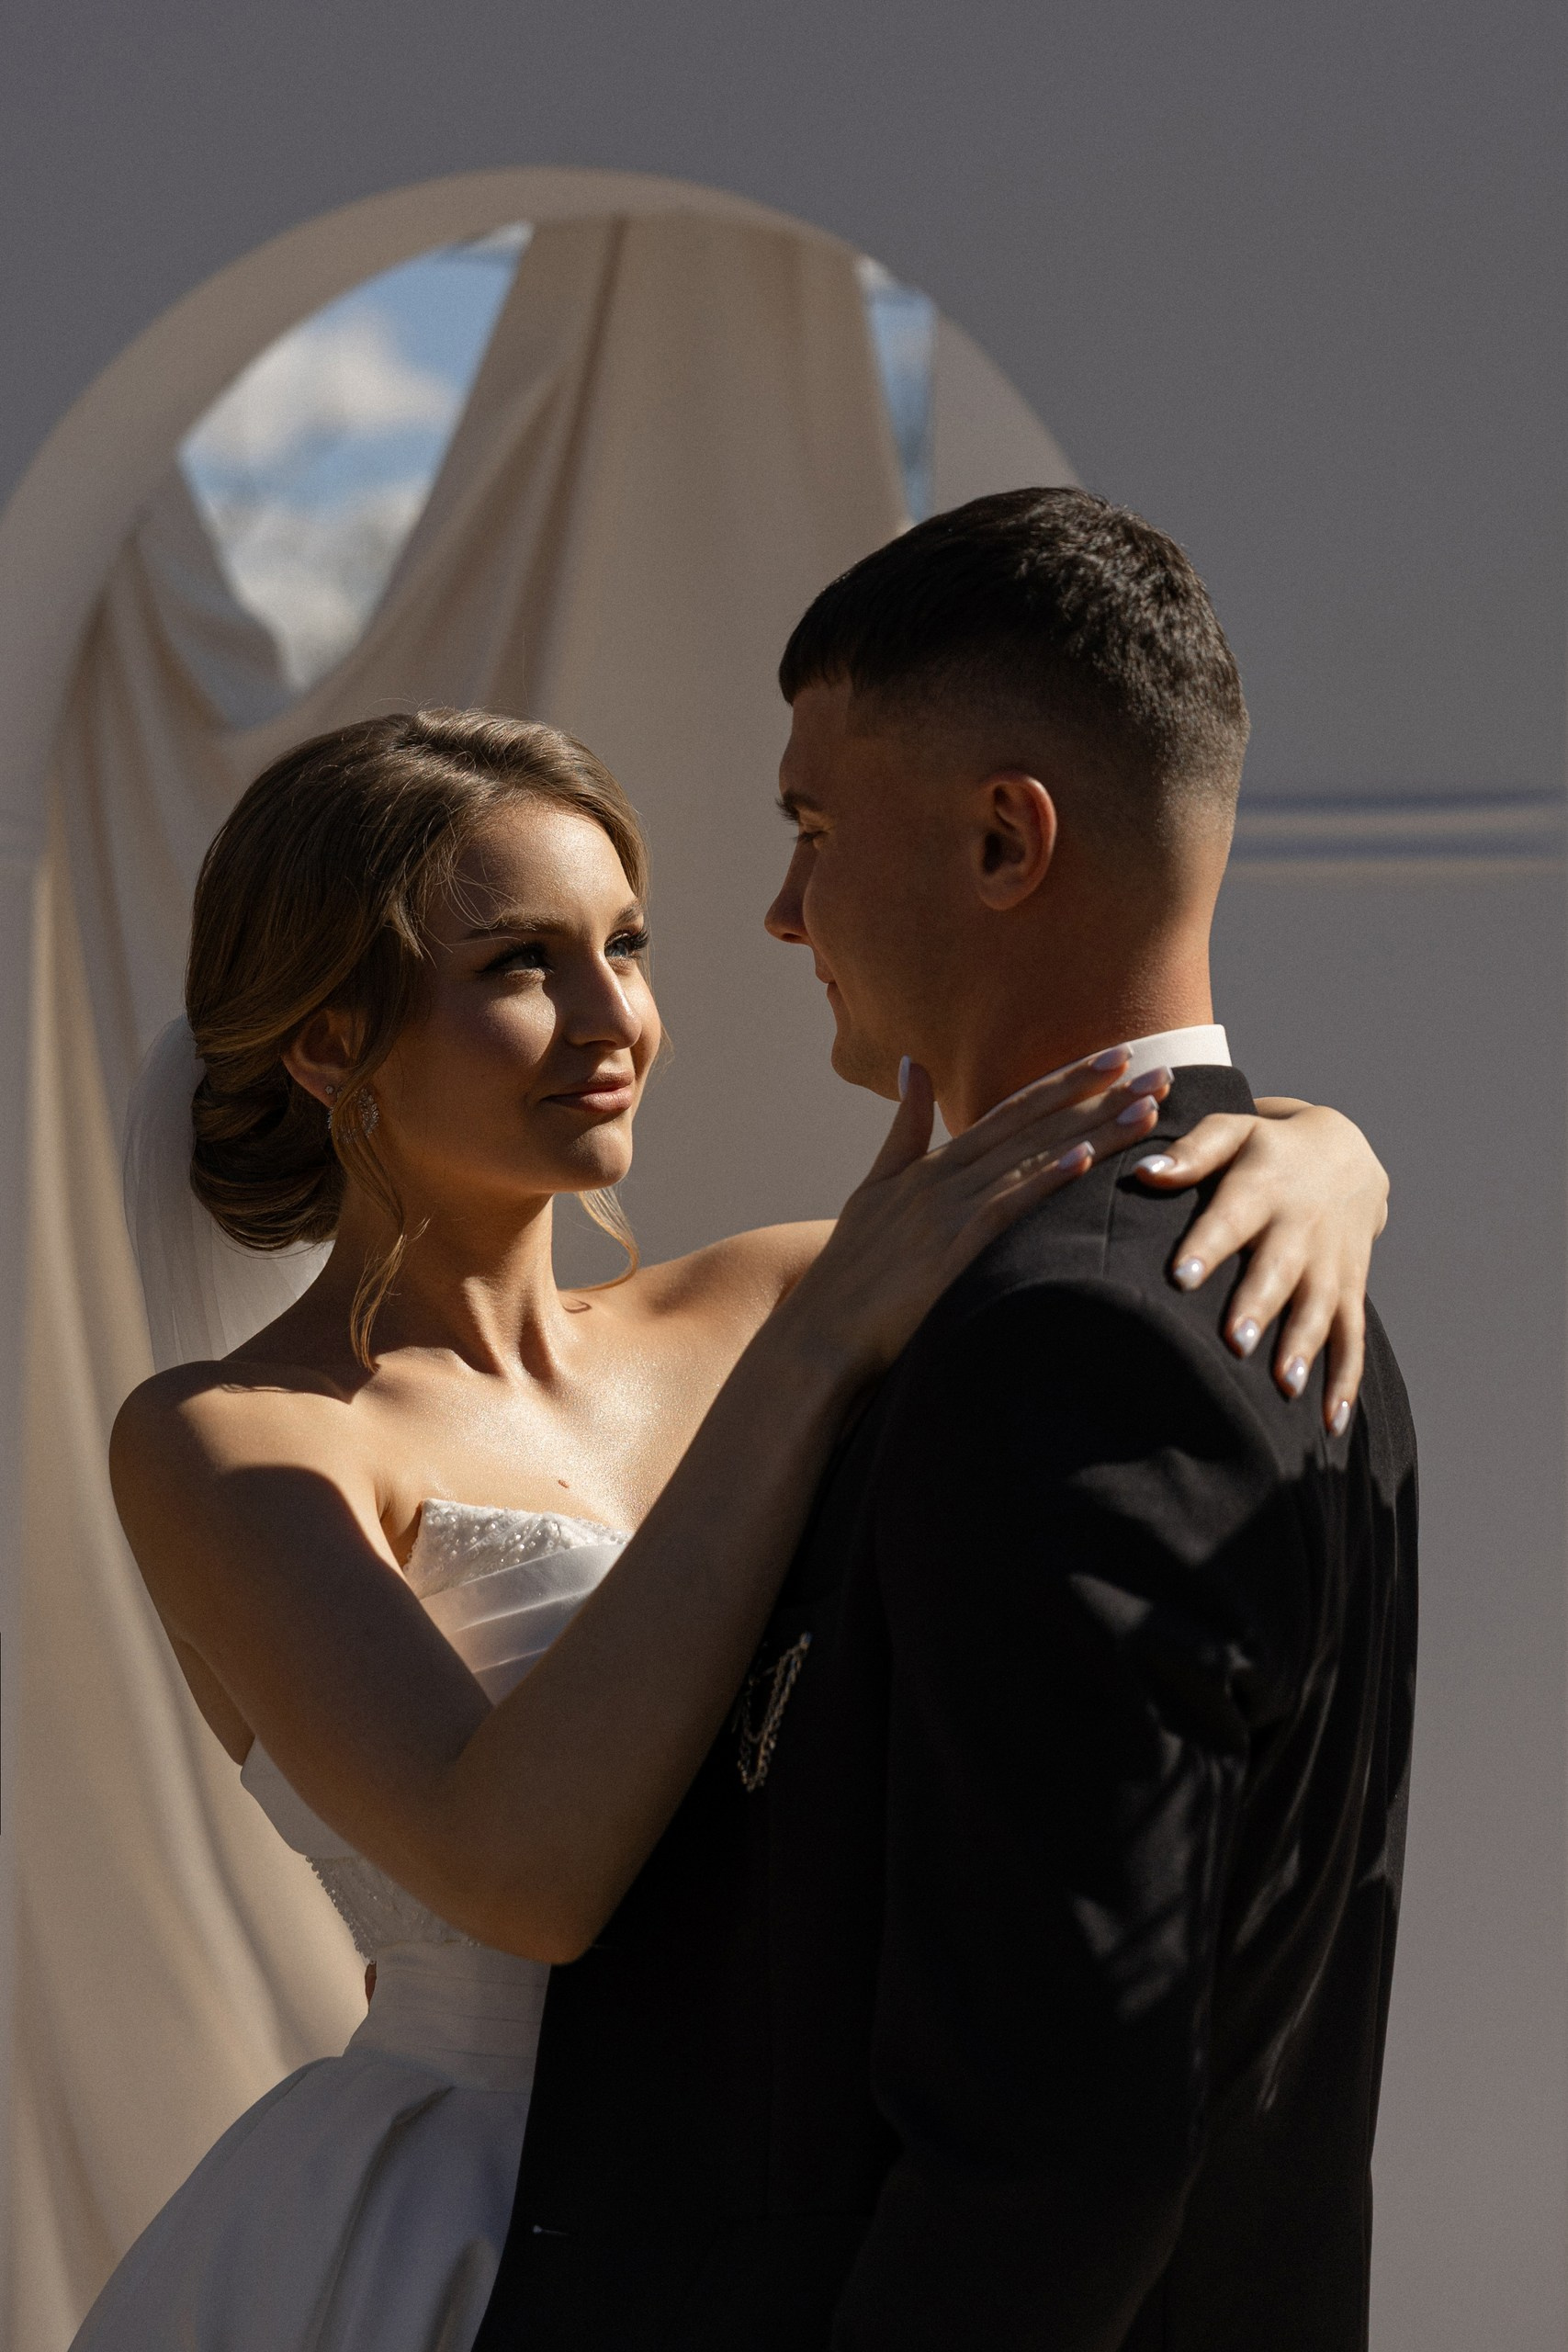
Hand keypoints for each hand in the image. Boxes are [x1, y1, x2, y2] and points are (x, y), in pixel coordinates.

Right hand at [780, 1047, 1165, 1380]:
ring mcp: (947, 1212)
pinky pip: (1007, 1208)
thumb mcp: (873, 1187)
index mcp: (932, 1163)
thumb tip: (914, 1066)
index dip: (1065, 1081)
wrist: (821, 1332)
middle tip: (1157, 1069)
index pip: (1012, 1110)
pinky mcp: (951, 1252)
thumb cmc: (850, 1269)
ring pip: (1032, 1159)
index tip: (1116, 1056)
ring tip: (1147, 1109)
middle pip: (1033, 1125)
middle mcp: (945, 1178)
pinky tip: (1085, 1159)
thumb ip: (902, 1128)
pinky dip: (1045, 1179)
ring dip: (1093, 1130)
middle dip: (1097, 1095)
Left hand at [1132, 1100, 1387, 1431]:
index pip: (1231, 1217)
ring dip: (1303, 1347)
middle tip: (1236, 1341)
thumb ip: (1192, 1152)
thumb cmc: (1267, 1148)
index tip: (1180, 1277)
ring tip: (1284, 1386)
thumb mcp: (1232, 1131)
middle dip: (1260, 1305)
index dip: (1207, 1246)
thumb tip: (1144, 1174)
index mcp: (1263, 1187)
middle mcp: (1300, 1228)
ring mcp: (1329, 1263)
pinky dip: (1346, 1380)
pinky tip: (1331, 1423)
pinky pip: (1352, 1337)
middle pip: (1279, 1270)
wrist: (1347, 1155)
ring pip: (1320, 1308)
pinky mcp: (1350, 1290)